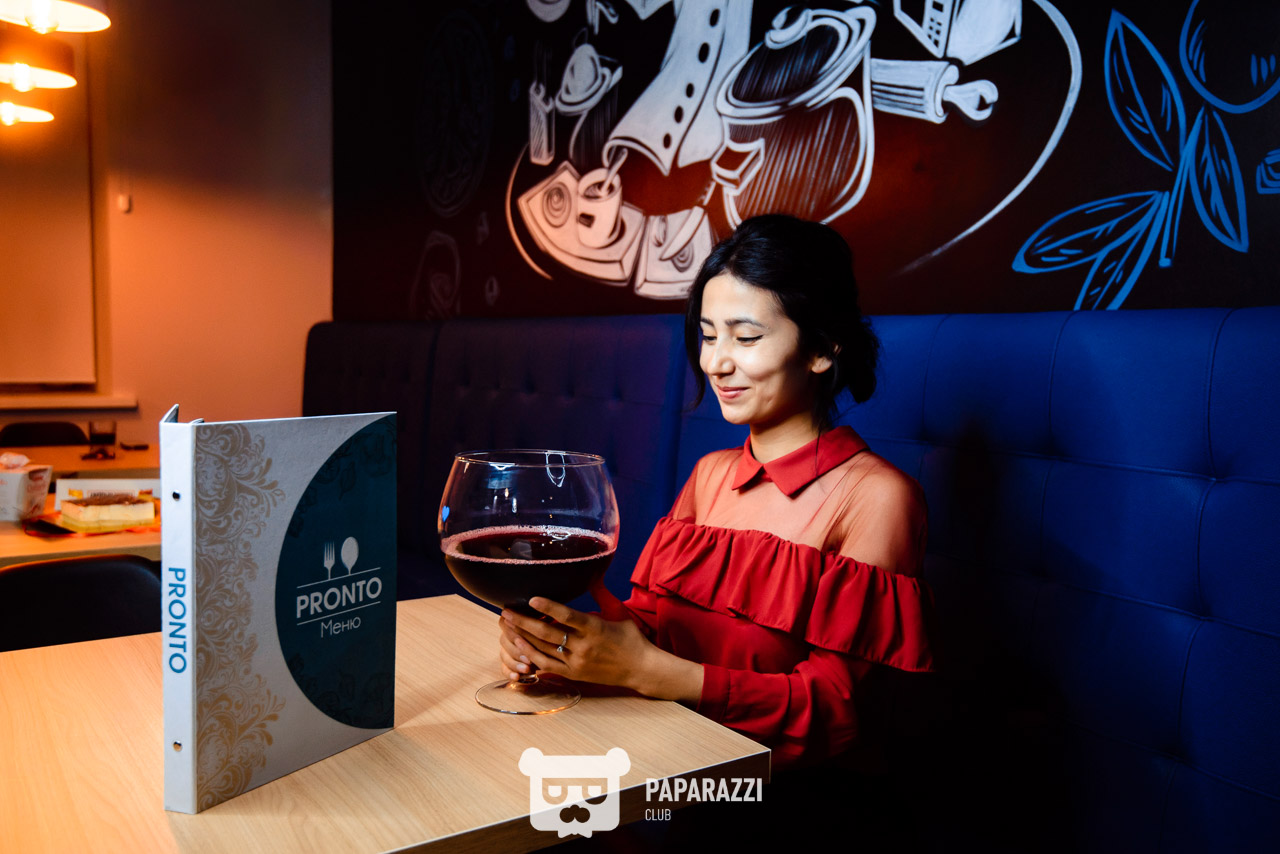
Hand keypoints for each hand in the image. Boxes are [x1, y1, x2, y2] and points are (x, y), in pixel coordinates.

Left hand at [497, 597, 702, 701]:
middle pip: (548, 634)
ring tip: (507, 626)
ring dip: (523, 637)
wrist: (640, 669)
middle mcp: (584, 646)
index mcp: (595, 628)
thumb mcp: (618, 611)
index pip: (568, 616)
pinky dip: (532, 656)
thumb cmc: (631, 636)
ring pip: (544, 650)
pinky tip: (520, 646)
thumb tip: (591, 573)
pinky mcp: (574, 675)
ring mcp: (577, 663)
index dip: (548, 607)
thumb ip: (601, 593)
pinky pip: (548, 666)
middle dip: (524, 622)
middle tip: (506, 610)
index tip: (531, 598)